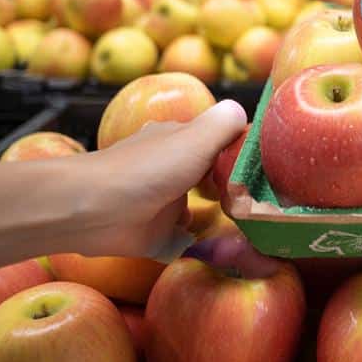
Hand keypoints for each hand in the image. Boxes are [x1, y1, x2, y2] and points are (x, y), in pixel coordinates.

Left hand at [78, 99, 247, 261]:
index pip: (216, 140)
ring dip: (214, 216)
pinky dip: (196, 244)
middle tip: (261, 203)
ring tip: (248, 228)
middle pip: (207, 174)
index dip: (239, 152)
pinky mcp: (153, 236)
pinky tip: (220, 249)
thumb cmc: (145, 171)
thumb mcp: (194, 139)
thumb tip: (243, 111)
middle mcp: (170, 168)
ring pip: (195, 208)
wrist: (92, 211)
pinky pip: (181, 240)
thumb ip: (223, 125)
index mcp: (178, 140)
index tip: (269, 169)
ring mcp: (161, 202)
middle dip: (229, 186)